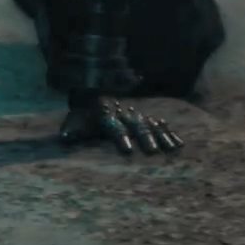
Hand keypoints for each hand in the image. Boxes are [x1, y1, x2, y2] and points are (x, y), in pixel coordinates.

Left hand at [59, 92, 183, 154]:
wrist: (94, 92)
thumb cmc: (84, 115)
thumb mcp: (74, 119)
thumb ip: (72, 129)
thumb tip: (65, 138)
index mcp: (106, 116)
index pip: (114, 127)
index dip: (121, 137)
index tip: (128, 150)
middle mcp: (124, 115)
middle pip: (136, 126)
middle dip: (144, 138)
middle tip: (152, 152)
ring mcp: (136, 115)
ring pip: (150, 125)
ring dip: (161, 137)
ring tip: (171, 149)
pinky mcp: (145, 118)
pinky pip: (160, 125)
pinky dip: (169, 133)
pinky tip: (179, 143)